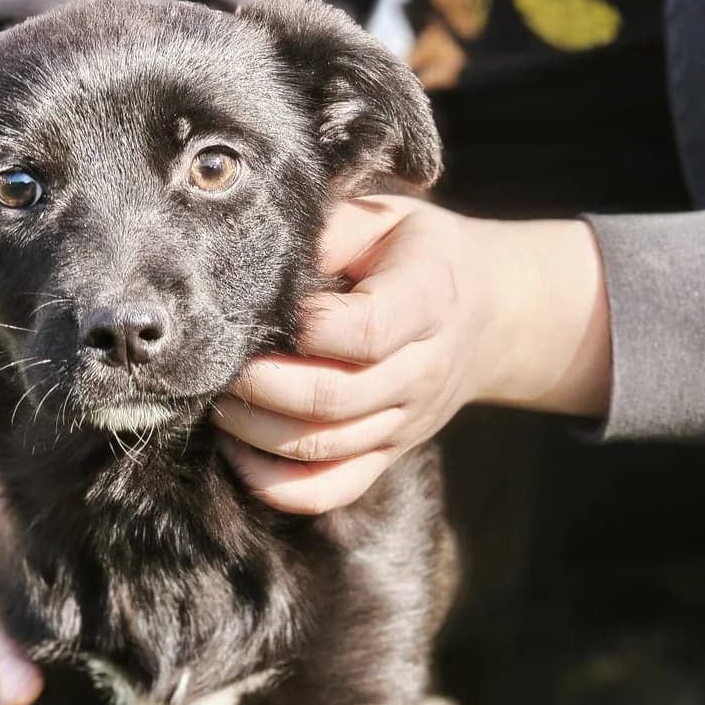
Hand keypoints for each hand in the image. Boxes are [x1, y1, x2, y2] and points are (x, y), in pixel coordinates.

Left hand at [217, 195, 609, 513]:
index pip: (367, 330)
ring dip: (256, 430)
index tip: (256, 311)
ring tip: (216, 399)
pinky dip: (278, 485)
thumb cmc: (416, 251)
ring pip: (326, 447)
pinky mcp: (390, 453)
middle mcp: (423, 370)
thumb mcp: (384, 217)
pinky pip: (334, 488)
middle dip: (260, 385)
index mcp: (427, 300)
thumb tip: (259, 250)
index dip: (304, 328)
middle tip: (215, 363)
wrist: (489, 310)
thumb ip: (330, 229)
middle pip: (335, 398)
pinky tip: (237, 452)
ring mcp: (407, 420)